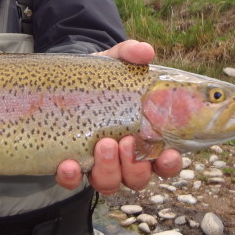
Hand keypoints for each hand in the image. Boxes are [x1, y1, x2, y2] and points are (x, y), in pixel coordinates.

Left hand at [55, 39, 182, 192]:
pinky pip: (73, 182)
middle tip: (124, 141)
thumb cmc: (100, 79)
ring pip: (110, 183)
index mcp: (144, 139)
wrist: (65, 83)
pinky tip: (67, 165)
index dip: (170, 164)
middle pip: (139, 178)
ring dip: (108, 170)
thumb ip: (129, 55)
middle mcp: (124, 160)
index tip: (168, 154)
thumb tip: (144, 51)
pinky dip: (71, 177)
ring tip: (102, 145)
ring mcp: (98, 166)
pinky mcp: (71, 167)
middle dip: (134, 165)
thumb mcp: (114, 64)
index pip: (165, 162)